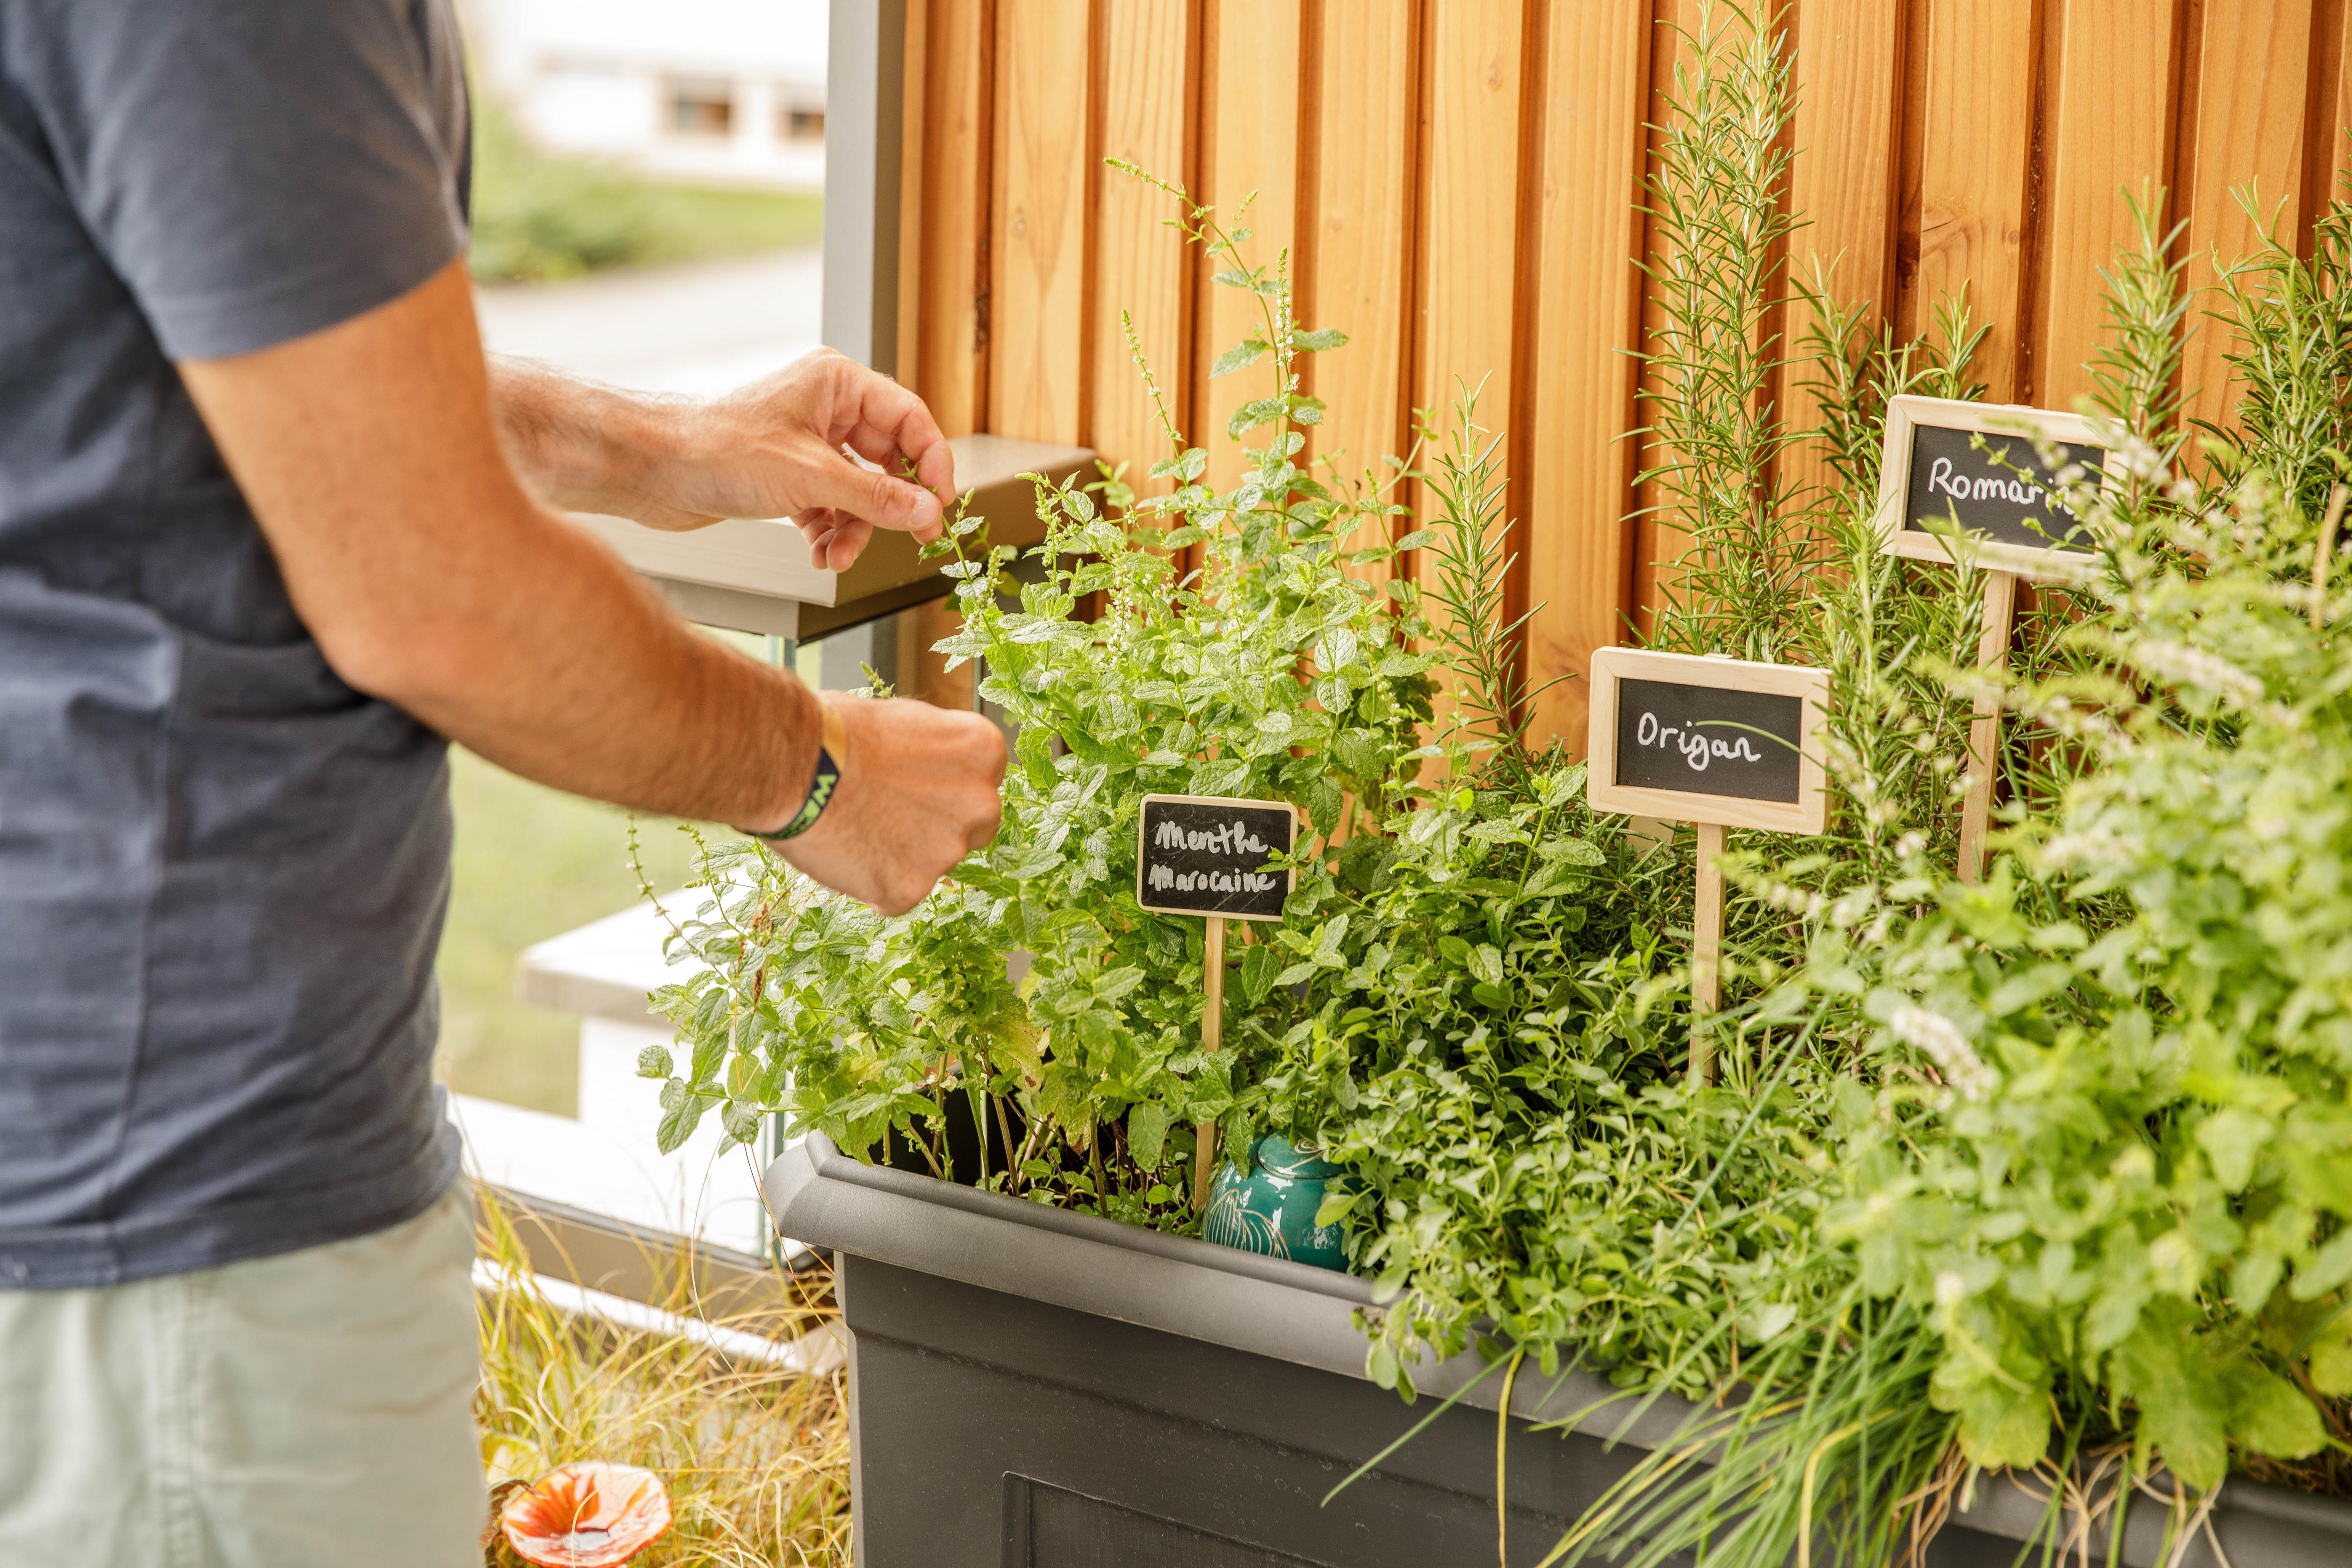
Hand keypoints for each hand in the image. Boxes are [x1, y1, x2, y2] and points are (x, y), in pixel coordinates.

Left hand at [642, 349, 957, 569]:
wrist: (651, 470)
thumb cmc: (717, 449)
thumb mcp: (810, 477)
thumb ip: (876, 496)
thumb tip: (927, 511)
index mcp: (836, 383)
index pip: (908, 418)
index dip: (932, 461)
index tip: (942, 503)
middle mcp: (824, 408)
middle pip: (886, 458)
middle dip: (890, 504)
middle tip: (912, 538)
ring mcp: (806, 443)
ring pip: (858, 490)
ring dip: (855, 528)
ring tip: (837, 556)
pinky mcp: (787, 477)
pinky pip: (830, 507)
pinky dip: (829, 533)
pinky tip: (818, 554)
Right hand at [774, 694, 1006, 914]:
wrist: (792, 765)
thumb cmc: (835, 730)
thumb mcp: (901, 719)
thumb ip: (931, 750)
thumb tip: (928, 765)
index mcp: (982, 751)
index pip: (979, 779)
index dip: (943, 784)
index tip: (912, 783)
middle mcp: (980, 804)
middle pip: (971, 827)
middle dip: (937, 826)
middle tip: (887, 814)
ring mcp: (948, 852)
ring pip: (932, 863)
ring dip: (901, 855)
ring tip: (853, 828)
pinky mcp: (911, 890)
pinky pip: (896, 893)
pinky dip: (871, 882)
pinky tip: (843, 853)